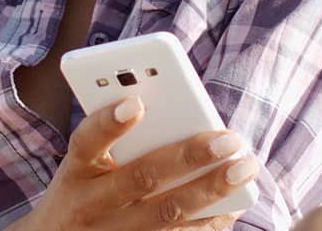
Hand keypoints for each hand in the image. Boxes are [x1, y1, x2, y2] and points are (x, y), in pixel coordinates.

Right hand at [17, 96, 258, 229]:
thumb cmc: (84, 190)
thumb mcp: (85, 164)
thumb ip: (117, 139)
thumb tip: (180, 115)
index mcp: (76, 171)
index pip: (86, 142)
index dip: (109, 123)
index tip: (137, 103)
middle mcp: (90, 206)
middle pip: (141, 178)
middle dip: (188, 157)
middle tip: (229, 139)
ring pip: (167, 214)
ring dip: (211, 190)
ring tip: (245, 167)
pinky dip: (210, 222)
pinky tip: (235, 203)